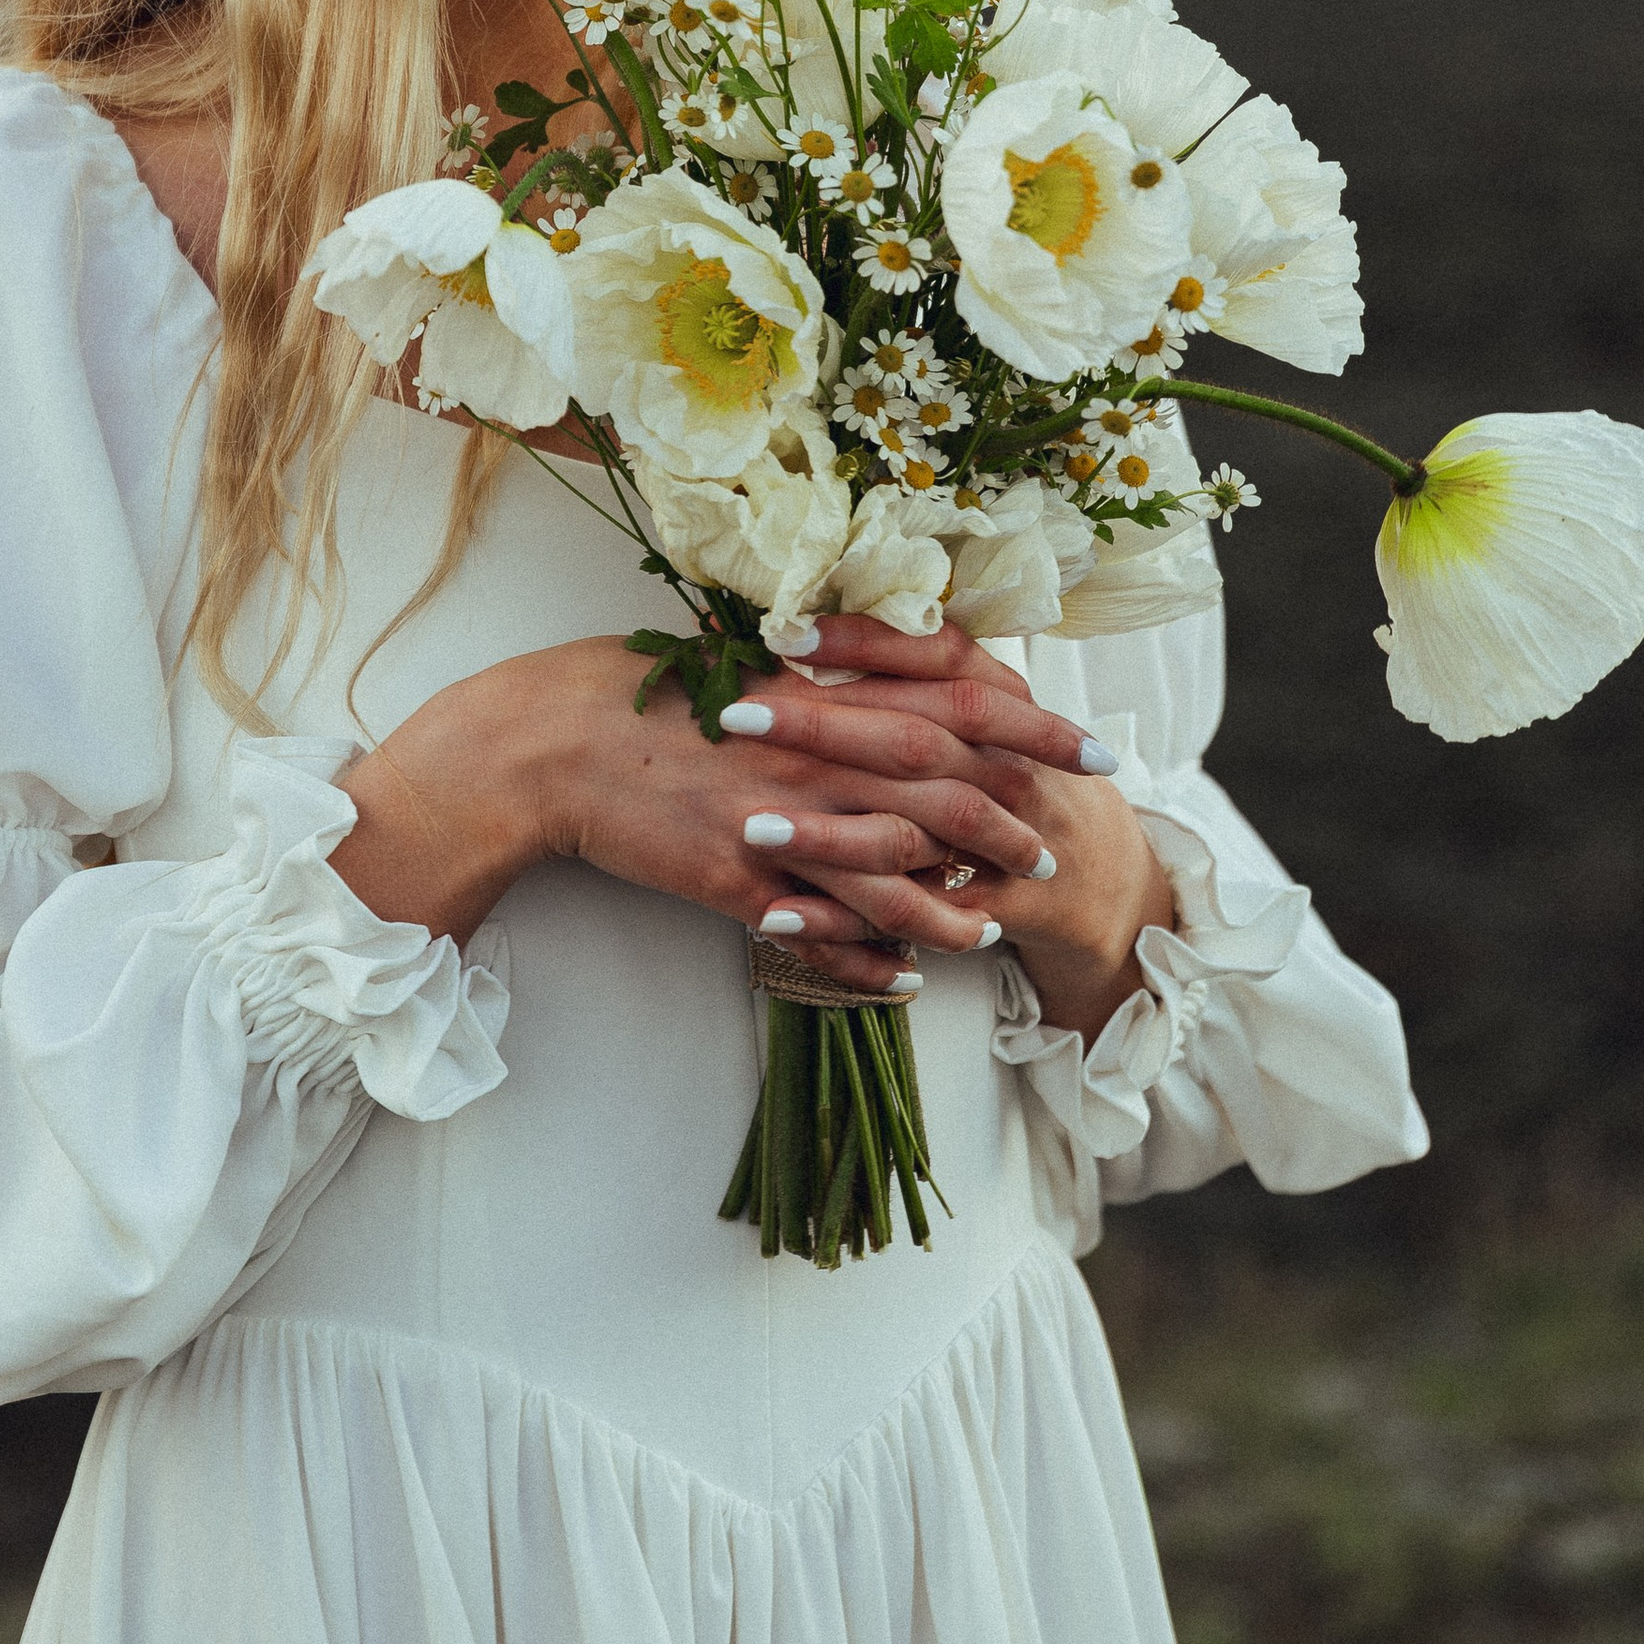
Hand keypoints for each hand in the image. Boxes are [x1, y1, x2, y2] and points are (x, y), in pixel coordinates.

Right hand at [335, 627, 1105, 1001]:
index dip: (1035, 728)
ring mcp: (777, 821)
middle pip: (945, 789)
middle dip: (1015, 822)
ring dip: (952, 904)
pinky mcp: (736, 881)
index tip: (1093, 747)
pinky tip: (903, 979)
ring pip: (893, 871)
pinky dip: (867, 959)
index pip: (958, 701)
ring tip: (992, 928)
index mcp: (823, 689)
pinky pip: (820, 930)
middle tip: (1064, 849)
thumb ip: (821, 675)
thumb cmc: (639, 690)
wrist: (550, 744)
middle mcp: (814, 752)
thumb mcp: (740, 663)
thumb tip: (884, 675)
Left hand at [719, 616, 1178, 1036]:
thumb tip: (799, 624)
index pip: (933, 655)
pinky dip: (841, 921)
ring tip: (750, 827)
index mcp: (1000, 701)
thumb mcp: (978, 708)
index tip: (782, 632)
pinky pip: (905, 918)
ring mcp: (1001, 839)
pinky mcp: (982, 908)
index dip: (861, 642)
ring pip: (913, 833)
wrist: (1084, 869)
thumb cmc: (1002, 770)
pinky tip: (775, 915)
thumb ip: (908, 671)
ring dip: (828, 834)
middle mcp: (1004, 764)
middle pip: (913, 740)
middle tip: (733, 716)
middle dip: (820, 728)